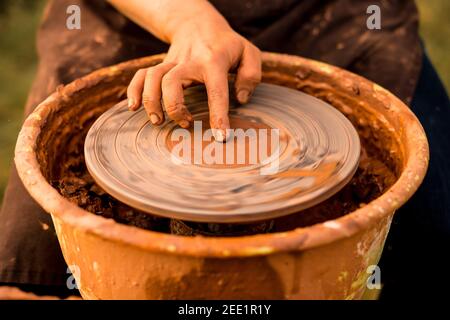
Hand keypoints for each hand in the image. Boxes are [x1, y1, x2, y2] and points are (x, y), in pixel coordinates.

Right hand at [126, 21, 260, 140]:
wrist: (199, 24)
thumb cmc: (227, 45)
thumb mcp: (248, 53)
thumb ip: (251, 75)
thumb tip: (240, 99)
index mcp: (214, 61)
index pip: (216, 90)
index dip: (218, 115)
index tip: (220, 137)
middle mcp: (189, 62)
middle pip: (171, 81)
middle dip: (174, 107)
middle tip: (185, 124)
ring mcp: (172, 63)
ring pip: (152, 77)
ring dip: (151, 101)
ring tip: (158, 121)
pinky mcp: (161, 66)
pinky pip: (141, 75)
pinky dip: (134, 90)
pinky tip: (133, 107)